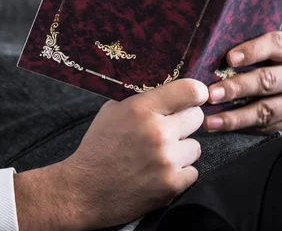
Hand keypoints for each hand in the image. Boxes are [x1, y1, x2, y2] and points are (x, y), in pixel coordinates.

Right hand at [14, 79, 207, 230]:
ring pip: (195, 146)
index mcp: (141, 109)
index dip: (196, 93)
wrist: (84, 190)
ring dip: (181, 151)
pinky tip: (159, 173)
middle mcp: (158, 132)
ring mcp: (167, 159)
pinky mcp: (172, 184)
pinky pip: (192, 172)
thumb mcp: (111, 112)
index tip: (194, 97)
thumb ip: (140, 101)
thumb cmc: (97, 148)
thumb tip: (166, 92)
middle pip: (197, 117)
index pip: (190, 90)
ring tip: (159, 156)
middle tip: (168, 130)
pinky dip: (179, 174)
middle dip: (183, 123)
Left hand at [205, 31, 281, 133]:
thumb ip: (249, 49)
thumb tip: (210, 55)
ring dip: (235, 116)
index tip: (229, 59)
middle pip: (269, 80)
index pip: (277, 44)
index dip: (252, 51)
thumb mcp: (271, 51)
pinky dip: (242, 128)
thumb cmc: (276, 64)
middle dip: (236, 88)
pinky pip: (268, 127)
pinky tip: (223, 127)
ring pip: (267, 110)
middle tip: (210, 94)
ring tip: (210, 120)